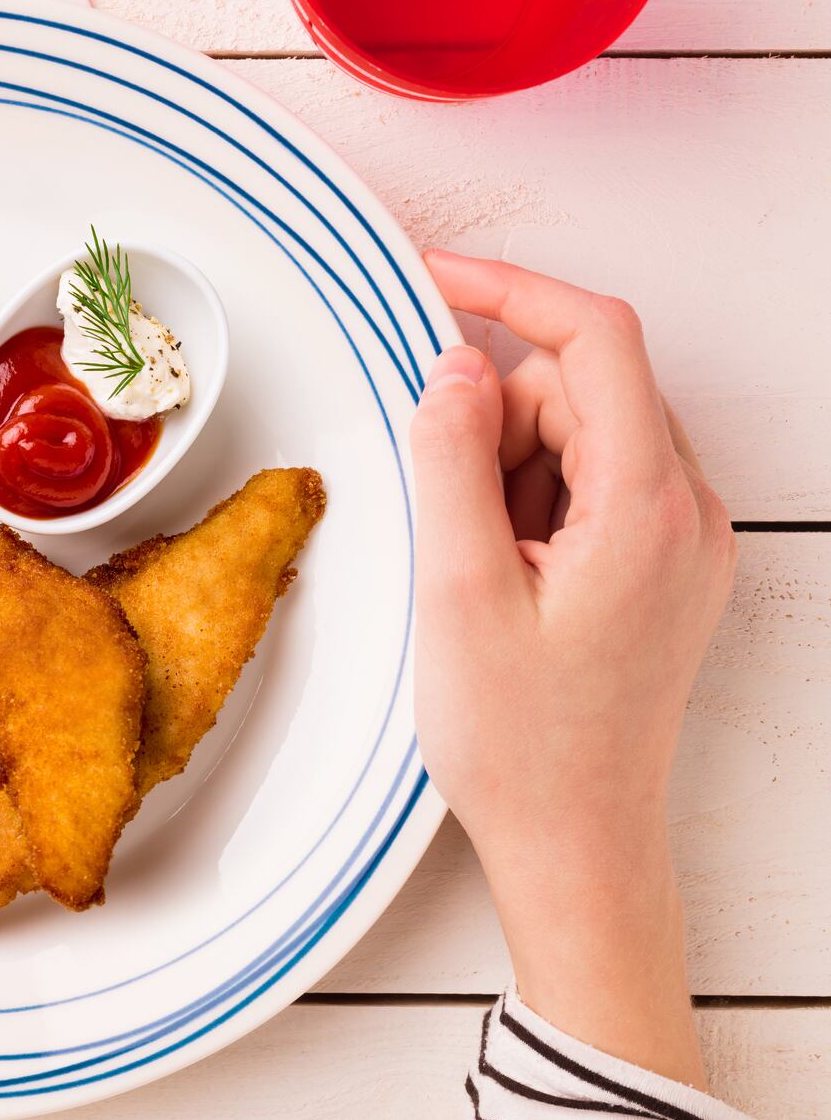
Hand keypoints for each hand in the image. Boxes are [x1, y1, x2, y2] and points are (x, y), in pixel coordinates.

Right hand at [410, 250, 734, 1084]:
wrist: (577, 843)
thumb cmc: (522, 742)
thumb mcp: (459, 591)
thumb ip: (452, 460)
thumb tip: (453, 367)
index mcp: (646, 505)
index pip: (594, 338)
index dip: (510, 290)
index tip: (433, 276)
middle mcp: (686, 511)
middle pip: (581, 387)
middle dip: (494, 417)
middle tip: (445, 514)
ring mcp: (682, 540)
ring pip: (582, 433)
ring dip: (508, 466)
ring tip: (475, 565)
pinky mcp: (661, 567)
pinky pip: (592, 483)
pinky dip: (531, 500)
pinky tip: (501, 572)